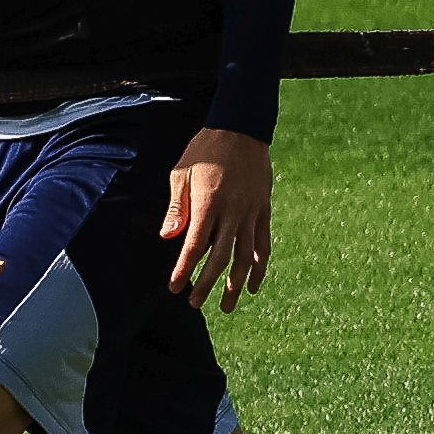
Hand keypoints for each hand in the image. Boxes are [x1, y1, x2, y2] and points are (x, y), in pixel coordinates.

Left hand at [160, 127, 273, 312]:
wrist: (242, 128)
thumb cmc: (205, 150)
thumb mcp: (181, 173)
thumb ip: (176, 207)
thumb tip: (168, 237)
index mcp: (209, 203)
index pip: (194, 246)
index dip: (184, 270)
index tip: (175, 289)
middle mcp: (233, 211)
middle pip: (221, 258)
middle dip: (207, 284)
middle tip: (195, 304)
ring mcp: (252, 212)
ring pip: (246, 256)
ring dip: (236, 284)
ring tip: (228, 305)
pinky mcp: (264, 209)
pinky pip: (263, 243)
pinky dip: (260, 266)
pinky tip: (255, 284)